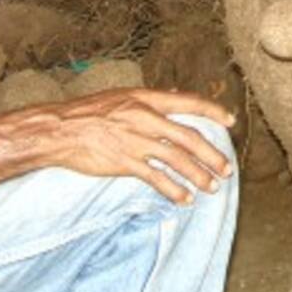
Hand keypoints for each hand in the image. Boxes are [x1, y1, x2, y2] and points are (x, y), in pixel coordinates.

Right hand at [45, 88, 234, 204]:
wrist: (60, 130)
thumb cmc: (89, 111)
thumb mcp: (123, 95)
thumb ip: (152, 98)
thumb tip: (176, 92)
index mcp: (146, 98)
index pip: (189, 102)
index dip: (213, 111)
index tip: (231, 121)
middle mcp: (145, 117)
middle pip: (189, 137)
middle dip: (212, 155)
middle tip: (227, 169)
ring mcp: (136, 141)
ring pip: (177, 160)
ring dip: (199, 175)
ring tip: (213, 187)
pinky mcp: (125, 162)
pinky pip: (157, 178)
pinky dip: (174, 190)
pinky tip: (185, 199)